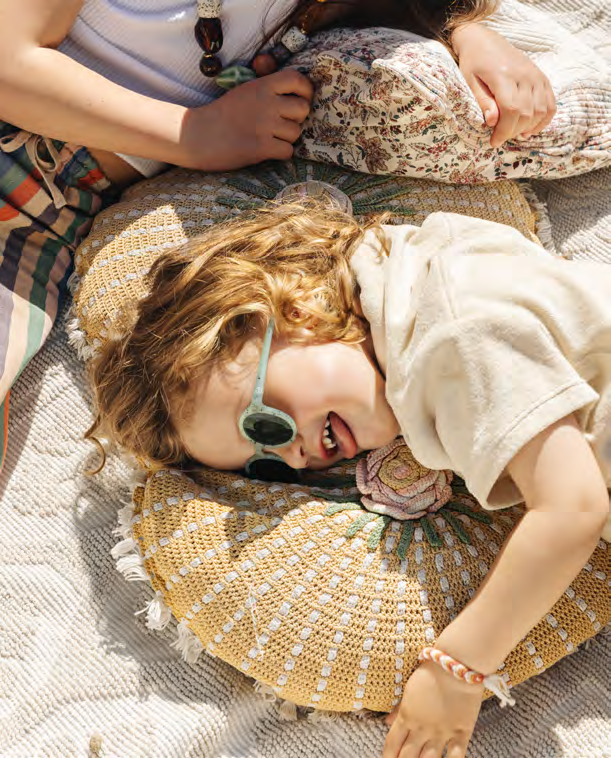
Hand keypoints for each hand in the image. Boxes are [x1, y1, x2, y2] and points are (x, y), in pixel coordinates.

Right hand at [180, 69, 312, 170]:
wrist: (197, 135)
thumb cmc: (222, 113)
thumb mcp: (243, 89)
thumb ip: (262, 79)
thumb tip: (269, 62)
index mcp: (262, 86)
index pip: (297, 79)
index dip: (306, 90)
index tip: (301, 99)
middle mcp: (266, 103)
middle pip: (303, 110)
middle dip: (297, 119)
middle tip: (282, 123)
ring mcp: (264, 126)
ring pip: (296, 133)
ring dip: (286, 138)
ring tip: (270, 137)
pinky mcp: (261, 148)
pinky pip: (287, 151)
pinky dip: (281, 153)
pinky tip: (268, 150)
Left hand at [383, 661, 482, 757]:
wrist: (456, 665)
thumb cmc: (431, 671)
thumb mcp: (410, 688)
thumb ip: (399, 708)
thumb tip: (387, 721)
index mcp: (407, 716)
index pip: (392, 743)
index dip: (388, 756)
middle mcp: (422, 729)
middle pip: (408, 756)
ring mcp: (442, 733)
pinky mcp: (461, 732)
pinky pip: (455, 756)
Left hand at [451, 24, 555, 147]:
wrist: (484, 41)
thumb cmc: (474, 63)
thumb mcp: (470, 82)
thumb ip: (483, 102)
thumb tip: (492, 123)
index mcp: (504, 75)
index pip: (511, 110)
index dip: (504, 131)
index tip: (494, 142)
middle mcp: (524, 74)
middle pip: (527, 113)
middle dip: (513, 131)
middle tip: (501, 137)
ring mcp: (536, 75)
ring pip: (541, 110)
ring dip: (529, 127)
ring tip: (515, 134)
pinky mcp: (542, 77)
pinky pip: (551, 103)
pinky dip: (544, 119)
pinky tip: (531, 129)